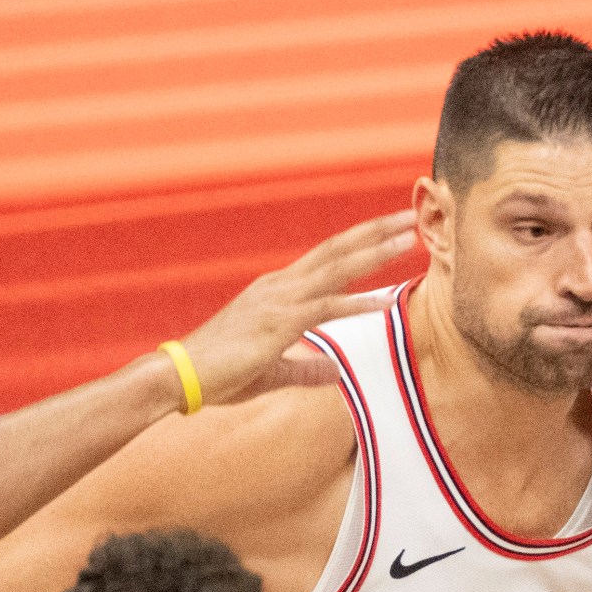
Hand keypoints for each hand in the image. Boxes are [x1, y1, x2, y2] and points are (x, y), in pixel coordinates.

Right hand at [175, 211, 417, 405]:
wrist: (180, 376)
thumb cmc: (218, 373)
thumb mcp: (271, 372)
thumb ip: (306, 371)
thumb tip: (336, 374)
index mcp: (276, 290)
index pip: (326, 258)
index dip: (360, 242)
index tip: (391, 231)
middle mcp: (279, 285)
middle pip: (337, 249)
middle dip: (376, 231)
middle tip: (411, 216)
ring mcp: (279, 300)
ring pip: (336, 268)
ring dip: (375, 252)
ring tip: (409, 237)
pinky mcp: (278, 323)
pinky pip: (325, 308)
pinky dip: (356, 303)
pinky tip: (384, 300)